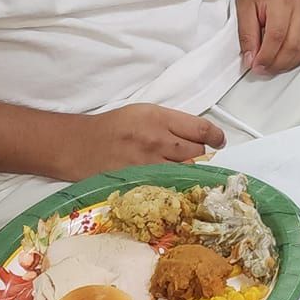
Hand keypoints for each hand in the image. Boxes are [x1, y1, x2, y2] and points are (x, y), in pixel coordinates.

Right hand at [59, 103, 223, 176]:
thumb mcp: (145, 112)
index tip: (220, 141)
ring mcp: (149, 164)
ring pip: (186, 171)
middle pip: (198, 152)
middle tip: (194, 156)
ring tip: (182, 170)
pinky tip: (173, 184)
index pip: (201, 129)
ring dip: (189, 171)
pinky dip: (174, 186)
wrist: (80, 145)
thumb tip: (199, 135)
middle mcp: (157, 140)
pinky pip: (169, 187)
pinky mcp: (140, 182)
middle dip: (201, 155)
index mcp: (159, 118)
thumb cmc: (113, 127)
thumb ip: (172, 123)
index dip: (216, 137)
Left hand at [236, 0, 299, 73]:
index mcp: (282, 1)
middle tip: (262, 69)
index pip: (277, 36)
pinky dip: (297, 57)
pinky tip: (284, 58)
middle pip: (293, 45)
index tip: (255, 66)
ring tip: (271, 65)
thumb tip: (251, 60)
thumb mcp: (244, 9)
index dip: (266, 56)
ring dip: (287, 63)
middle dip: (276, 63)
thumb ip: (247, 35)